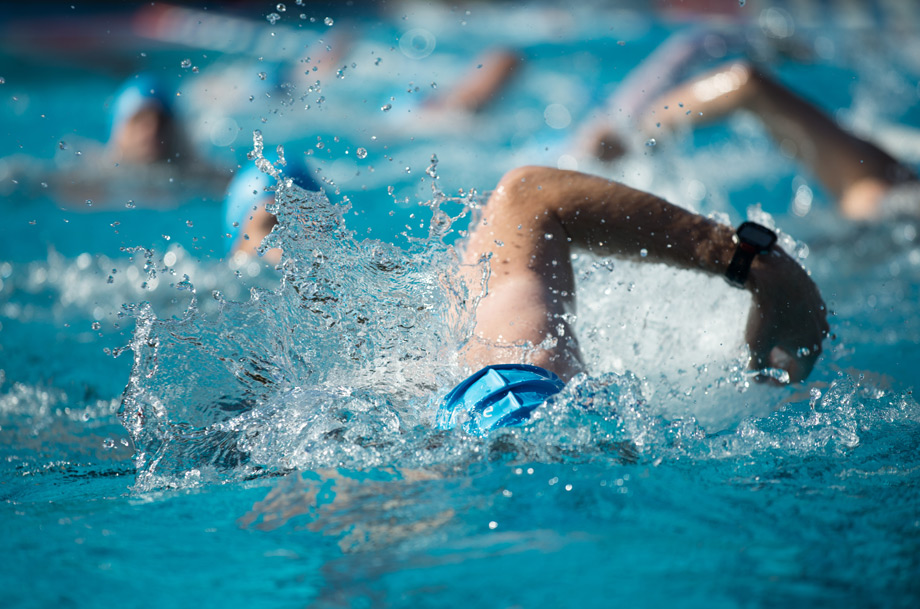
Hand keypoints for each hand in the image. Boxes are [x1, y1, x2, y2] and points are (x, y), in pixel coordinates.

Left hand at [744, 250, 828, 382]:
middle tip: (765, 359)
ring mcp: (821, 315)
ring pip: (805, 335)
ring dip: (788, 342)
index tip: (764, 376)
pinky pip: (804, 317)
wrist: (773, 275)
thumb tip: (758, 378)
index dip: (778, 380)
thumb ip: (757, 367)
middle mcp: (821, 334)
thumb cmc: (765, 313)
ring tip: (770, 339)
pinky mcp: (815, 298)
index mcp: (811, 350)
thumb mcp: (756, 345)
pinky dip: (791, 323)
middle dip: (783, 362)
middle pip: (803, 357)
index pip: (798, 376)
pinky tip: (775, 317)